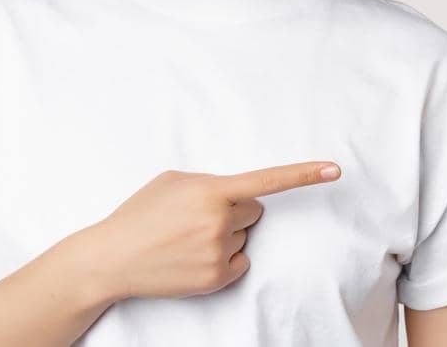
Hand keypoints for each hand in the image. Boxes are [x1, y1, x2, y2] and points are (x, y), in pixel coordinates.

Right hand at [79, 161, 341, 300]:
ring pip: (244, 236)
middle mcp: (220, 220)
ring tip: (185, 240)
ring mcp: (219, 251)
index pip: (268, 180)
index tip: (337, 169)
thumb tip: (236, 190)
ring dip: (224, 236)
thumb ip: (210, 181)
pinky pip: (241, 261)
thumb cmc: (141, 215)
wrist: (109, 259)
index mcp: (211, 191)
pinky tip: (192, 259)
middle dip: (233, 212)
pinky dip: (224, 260)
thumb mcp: (172, 182)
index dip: (305, 174)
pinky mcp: (217, 277)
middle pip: (255, 211)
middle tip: (195, 220)